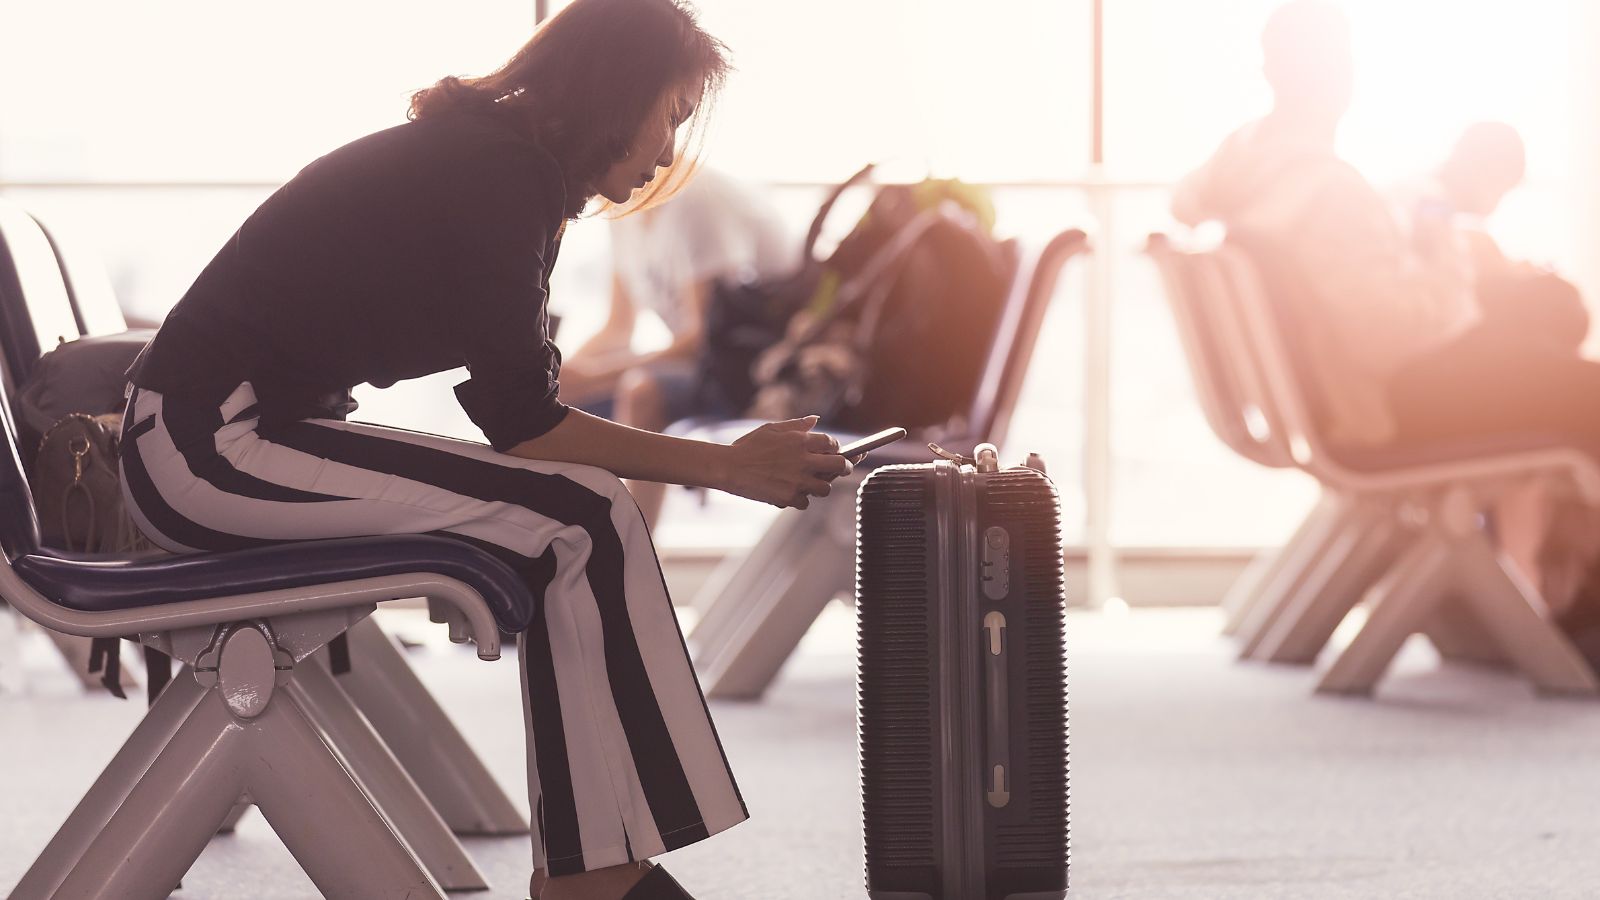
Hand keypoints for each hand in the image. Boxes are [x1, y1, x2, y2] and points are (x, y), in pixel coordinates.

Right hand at [721, 416, 851, 508]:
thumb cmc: (749, 446)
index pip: (832, 443)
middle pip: (840, 466)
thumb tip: (815, 420)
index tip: (835, 451)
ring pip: (826, 488)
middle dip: (846, 467)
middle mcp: (803, 460)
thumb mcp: (772, 428)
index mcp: (800, 441)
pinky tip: (791, 492)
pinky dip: (800, 499)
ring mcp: (797, 480)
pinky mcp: (788, 497)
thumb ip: (797, 425)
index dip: (836, 447)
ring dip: (822, 486)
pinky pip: (806, 502)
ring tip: (812, 483)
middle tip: (845, 469)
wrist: (729, 468)